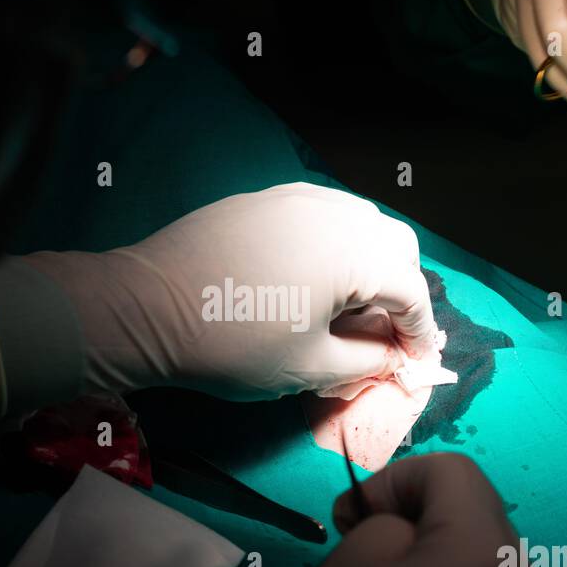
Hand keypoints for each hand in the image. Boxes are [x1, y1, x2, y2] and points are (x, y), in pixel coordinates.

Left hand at [26, 183, 438, 400]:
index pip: (412, 292)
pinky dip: (333, 246)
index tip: (418, 364)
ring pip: (359, 224)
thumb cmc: (231, 344)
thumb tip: (391, 358)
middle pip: (394, 247)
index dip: (421, 333)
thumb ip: (365, 361)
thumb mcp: (308, 367)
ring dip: (370, 265)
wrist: (145, 308)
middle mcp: (334, 213)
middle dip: (401, 292)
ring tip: (351, 309)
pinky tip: (313, 280)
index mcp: (353, 253)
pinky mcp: (264, 200)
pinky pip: (320, 216)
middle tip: (386, 336)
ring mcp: (296, 199)